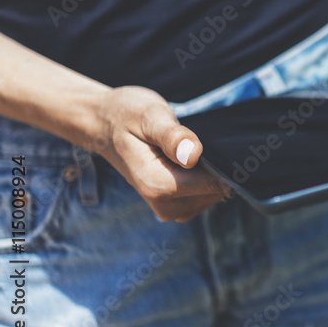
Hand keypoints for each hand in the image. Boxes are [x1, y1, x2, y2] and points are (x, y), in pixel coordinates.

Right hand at [92, 86, 229, 221]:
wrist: (105, 126)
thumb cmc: (127, 116)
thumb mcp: (149, 116)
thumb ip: (172, 136)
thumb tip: (193, 155)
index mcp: (158, 187)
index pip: (215, 184)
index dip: (223, 162)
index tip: (214, 141)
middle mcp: (167, 207)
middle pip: (219, 189)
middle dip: (216, 164)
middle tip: (193, 139)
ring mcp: (174, 210)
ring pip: (217, 192)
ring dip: (210, 169)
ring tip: (186, 148)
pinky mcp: (181, 207)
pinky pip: (209, 193)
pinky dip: (206, 175)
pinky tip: (189, 157)